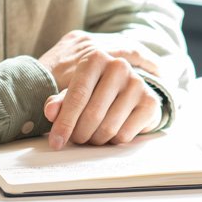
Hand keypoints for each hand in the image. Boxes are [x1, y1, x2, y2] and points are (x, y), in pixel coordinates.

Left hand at [38, 33, 162, 148]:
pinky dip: (113, 141)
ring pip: (108, 128)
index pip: (77, 97)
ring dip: (95, 140)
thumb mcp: (73, 91)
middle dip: (79, 134)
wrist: (125, 90)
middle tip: (75, 139)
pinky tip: (110, 133)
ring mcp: (137, 83)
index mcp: (96, 58)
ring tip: (91, 136)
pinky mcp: (150, 101)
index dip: (64, 123)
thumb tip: (50, 112)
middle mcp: (119, 66)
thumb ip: (60, 101)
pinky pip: (125, 134)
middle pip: (92, 114)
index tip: (55, 143)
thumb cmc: (93, 91)